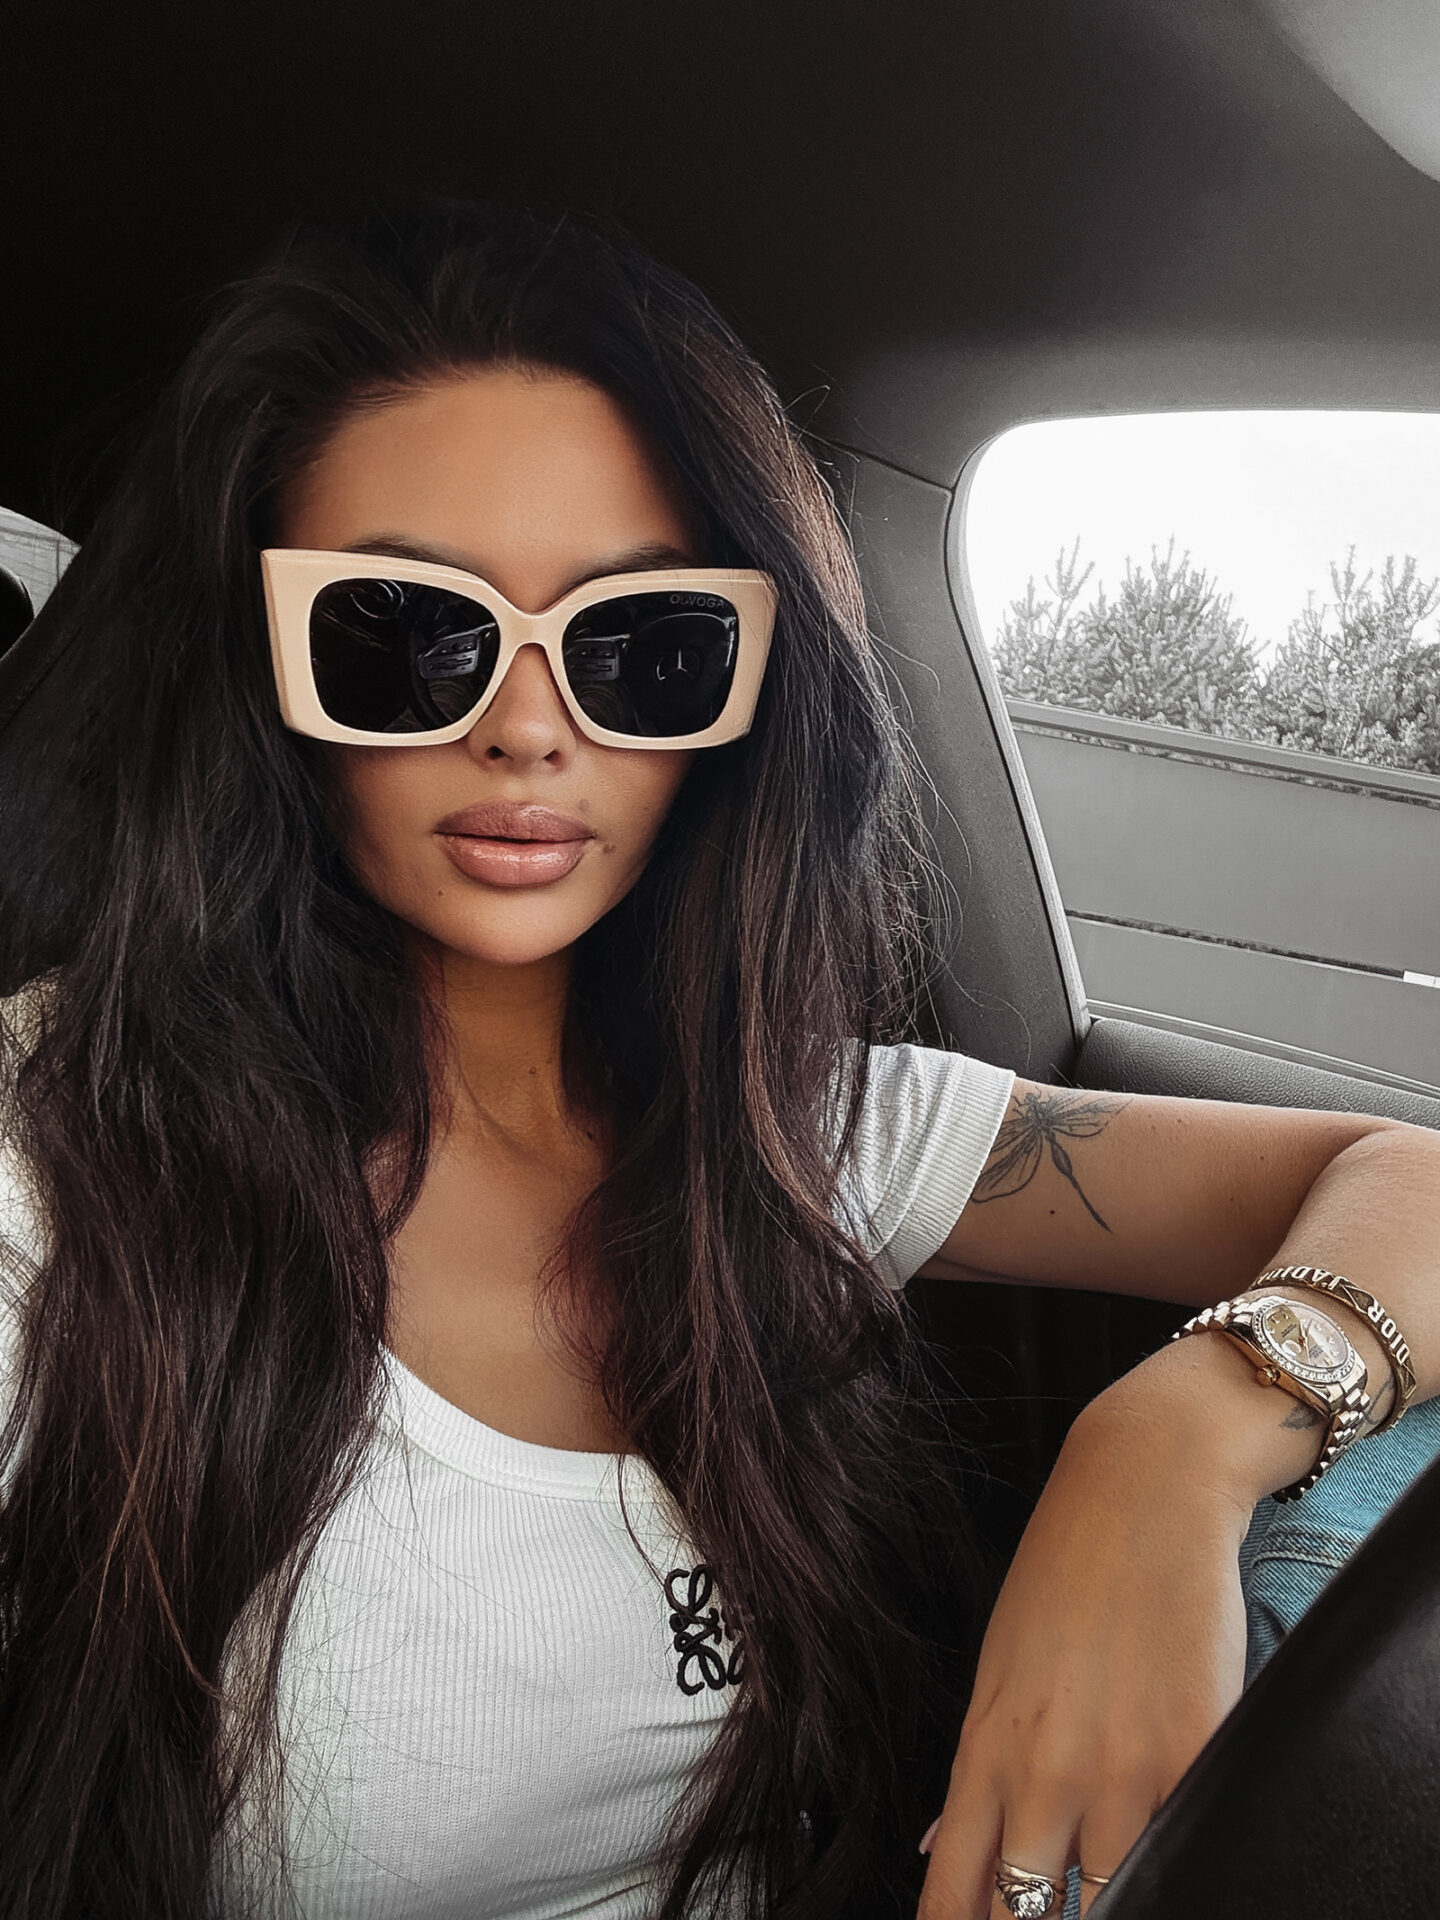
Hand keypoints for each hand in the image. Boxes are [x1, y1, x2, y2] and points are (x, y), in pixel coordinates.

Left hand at [915, 1354, 1268, 1918]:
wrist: (1144, 1486)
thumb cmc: (1067, 1569)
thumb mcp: (998, 1666)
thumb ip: (977, 1769)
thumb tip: (941, 1848)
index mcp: (988, 1749)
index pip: (958, 1892)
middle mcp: (1050, 1774)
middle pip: (1033, 1916)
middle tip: (1043, 1913)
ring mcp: (1128, 1772)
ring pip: (1115, 1895)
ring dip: (1112, 1895)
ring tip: (1109, 1878)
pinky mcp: (1198, 1753)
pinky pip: (1187, 1844)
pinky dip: (1179, 1855)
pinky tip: (1171, 1844)